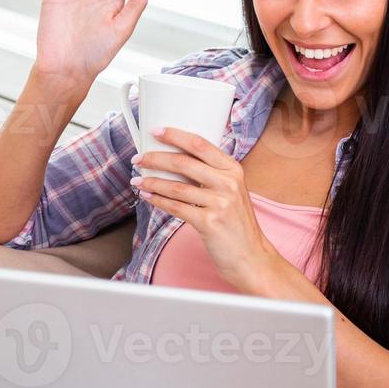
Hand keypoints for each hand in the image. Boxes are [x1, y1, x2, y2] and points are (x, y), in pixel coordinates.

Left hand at [133, 128, 280, 291]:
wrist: (250, 256)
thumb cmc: (236, 223)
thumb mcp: (231, 191)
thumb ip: (210, 175)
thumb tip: (174, 161)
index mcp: (233, 169)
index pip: (200, 144)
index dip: (175, 135)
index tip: (156, 131)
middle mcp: (228, 183)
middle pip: (183, 162)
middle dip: (155, 159)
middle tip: (139, 159)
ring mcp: (220, 203)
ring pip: (176, 187)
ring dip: (152, 182)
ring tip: (138, 181)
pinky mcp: (209, 223)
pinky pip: (176, 208)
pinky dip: (158, 201)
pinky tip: (148, 197)